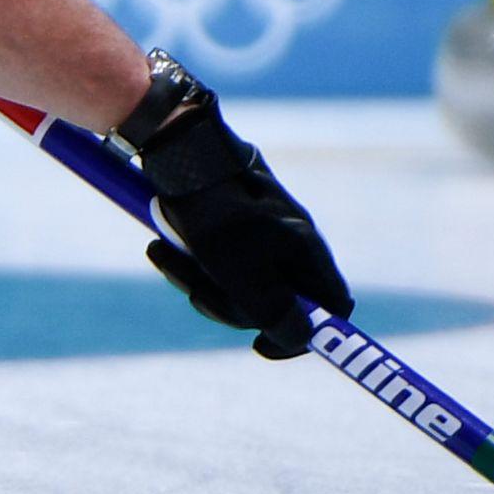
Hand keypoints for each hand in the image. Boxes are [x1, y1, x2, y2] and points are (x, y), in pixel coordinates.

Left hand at [133, 83, 354, 359]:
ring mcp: (260, 228)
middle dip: (225, 302)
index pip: (331, 304)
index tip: (260, 346)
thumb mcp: (241, 272)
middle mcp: (290, 240)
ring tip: (163, 253)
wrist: (173, 147)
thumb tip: (301, 339)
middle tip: (193, 289)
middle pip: (273, 299)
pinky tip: (161, 246)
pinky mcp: (228, 218)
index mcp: (306, 250)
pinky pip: (214, 257)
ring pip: (235, 279)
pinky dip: (188, 259)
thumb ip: (273, 310)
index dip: (305, 333)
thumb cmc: (212, 211)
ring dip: (196, 278)